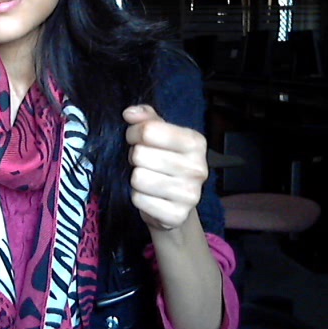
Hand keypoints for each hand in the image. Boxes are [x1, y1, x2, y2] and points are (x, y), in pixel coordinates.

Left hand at [123, 105, 207, 232]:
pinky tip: (149, 196)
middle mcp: (198, 168)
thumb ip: (146, 118)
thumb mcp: (159, 135)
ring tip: (146, 179)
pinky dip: (137, 198)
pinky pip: (139, 199)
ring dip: (135, 179)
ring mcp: (190, 195)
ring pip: (138, 178)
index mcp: (196, 142)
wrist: (174, 205)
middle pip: (140, 155)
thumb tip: (129, 113)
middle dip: (134, 158)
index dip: (133, 134)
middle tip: (143, 163)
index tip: (136, 140)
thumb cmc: (163, 163)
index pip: (149, 130)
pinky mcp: (177, 216)